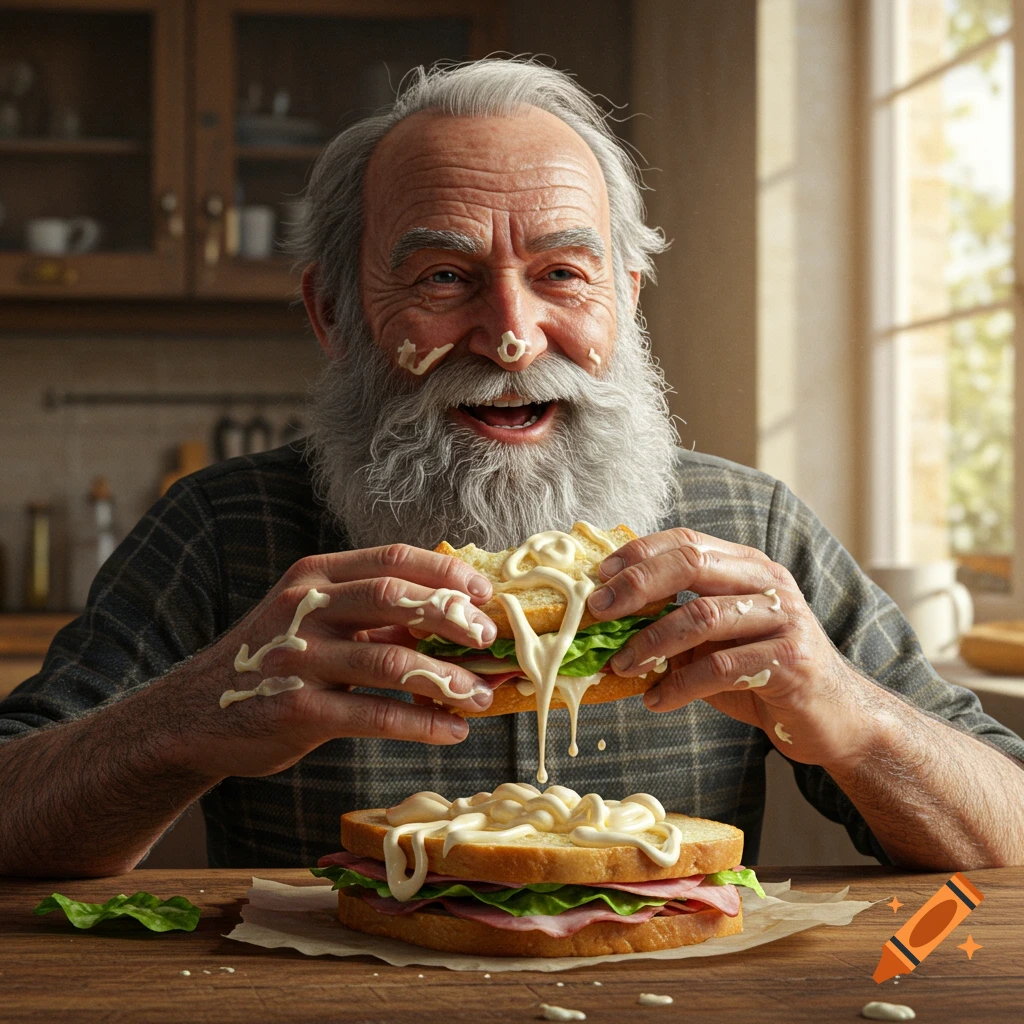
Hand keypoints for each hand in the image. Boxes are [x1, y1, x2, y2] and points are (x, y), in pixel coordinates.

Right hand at [164, 544, 496, 779]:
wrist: (193, 716)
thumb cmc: (272, 663)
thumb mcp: (312, 621)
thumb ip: (369, 614)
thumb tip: (451, 617)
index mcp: (314, 576)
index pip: (392, 558)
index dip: (445, 574)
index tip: (485, 594)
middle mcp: (304, 607)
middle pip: (394, 598)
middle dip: (452, 617)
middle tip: (488, 639)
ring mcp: (298, 658)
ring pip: (390, 660)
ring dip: (446, 679)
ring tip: (481, 696)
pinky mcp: (297, 709)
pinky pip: (373, 715)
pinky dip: (421, 723)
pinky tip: (450, 731)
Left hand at [587, 528, 877, 769]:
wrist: (833, 718)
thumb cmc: (762, 675)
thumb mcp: (714, 643)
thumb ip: (674, 625)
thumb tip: (608, 624)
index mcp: (747, 567)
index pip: (686, 541)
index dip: (639, 554)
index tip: (599, 577)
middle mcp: (768, 582)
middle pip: (692, 564)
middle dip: (637, 585)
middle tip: (598, 611)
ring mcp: (784, 618)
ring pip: (703, 616)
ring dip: (651, 642)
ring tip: (621, 666)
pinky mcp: (791, 661)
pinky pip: (722, 667)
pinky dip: (679, 685)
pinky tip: (656, 700)